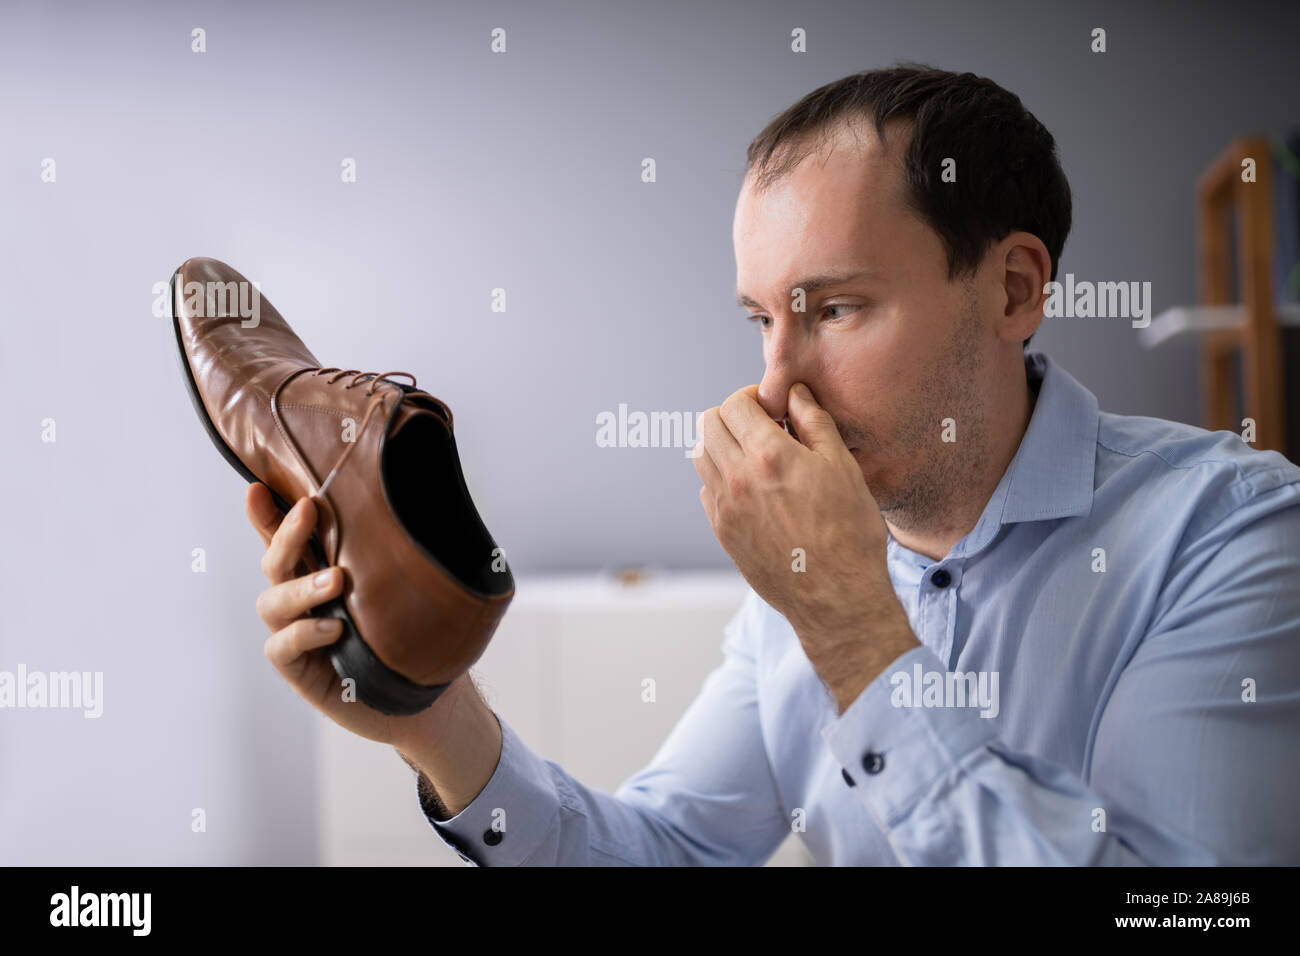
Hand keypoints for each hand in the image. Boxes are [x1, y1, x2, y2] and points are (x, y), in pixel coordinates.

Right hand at [244, 483, 470, 754]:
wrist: (427, 696)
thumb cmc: (415, 637)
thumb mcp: (409, 590)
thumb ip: (404, 556)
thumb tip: (430, 504)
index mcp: (323, 573)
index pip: (290, 540)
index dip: (269, 515)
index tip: (258, 487)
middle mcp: (303, 600)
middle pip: (276, 561)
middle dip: (286, 533)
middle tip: (308, 510)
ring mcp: (297, 633)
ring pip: (273, 601)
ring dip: (300, 586)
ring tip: (336, 580)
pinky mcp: (300, 669)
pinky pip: (282, 646)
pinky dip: (303, 633)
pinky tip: (332, 629)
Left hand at [693, 384, 916, 707]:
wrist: (836, 597)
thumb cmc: (849, 533)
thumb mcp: (843, 467)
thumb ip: (814, 423)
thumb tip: (795, 395)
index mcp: (768, 455)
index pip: (735, 403)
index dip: (754, 396)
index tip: (773, 407)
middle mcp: (737, 479)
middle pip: (708, 424)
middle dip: (733, 416)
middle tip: (762, 426)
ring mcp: (725, 508)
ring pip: (700, 456)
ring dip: (722, 445)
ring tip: (756, 456)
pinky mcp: (723, 533)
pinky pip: (707, 491)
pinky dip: (721, 478)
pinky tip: (753, 488)